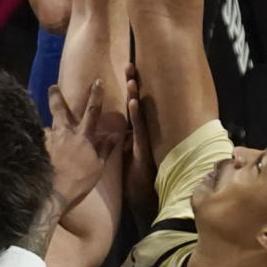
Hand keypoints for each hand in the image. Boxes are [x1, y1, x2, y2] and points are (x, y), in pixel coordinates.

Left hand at [46, 79, 124, 216]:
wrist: (54, 192)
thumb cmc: (80, 181)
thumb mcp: (98, 167)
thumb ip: (105, 149)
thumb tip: (114, 135)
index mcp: (82, 136)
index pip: (92, 111)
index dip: (96, 95)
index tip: (96, 81)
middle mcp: (64, 133)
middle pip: (59, 109)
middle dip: (56, 96)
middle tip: (52, 86)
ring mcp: (48, 140)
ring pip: (46, 126)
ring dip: (47, 127)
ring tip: (45, 131)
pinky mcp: (38, 149)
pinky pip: (39, 141)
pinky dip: (39, 142)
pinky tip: (35, 148)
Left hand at [123, 64, 157, 221]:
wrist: (146, 200)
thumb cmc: (137, 180)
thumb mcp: (129, 157)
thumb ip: (126, 142)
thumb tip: (121, 131)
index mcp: (134, 135)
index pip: (132, 108)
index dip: (130, 90)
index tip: (127, 72)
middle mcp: (141, 135)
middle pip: (136, 106)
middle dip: (134, 86)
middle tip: (130, 65)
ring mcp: (143, 143)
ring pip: (138, 116)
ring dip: (135, 97)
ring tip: (131, 80)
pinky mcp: (143, 152)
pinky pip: (138, 131)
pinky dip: (136, 117)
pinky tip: (132, 104)